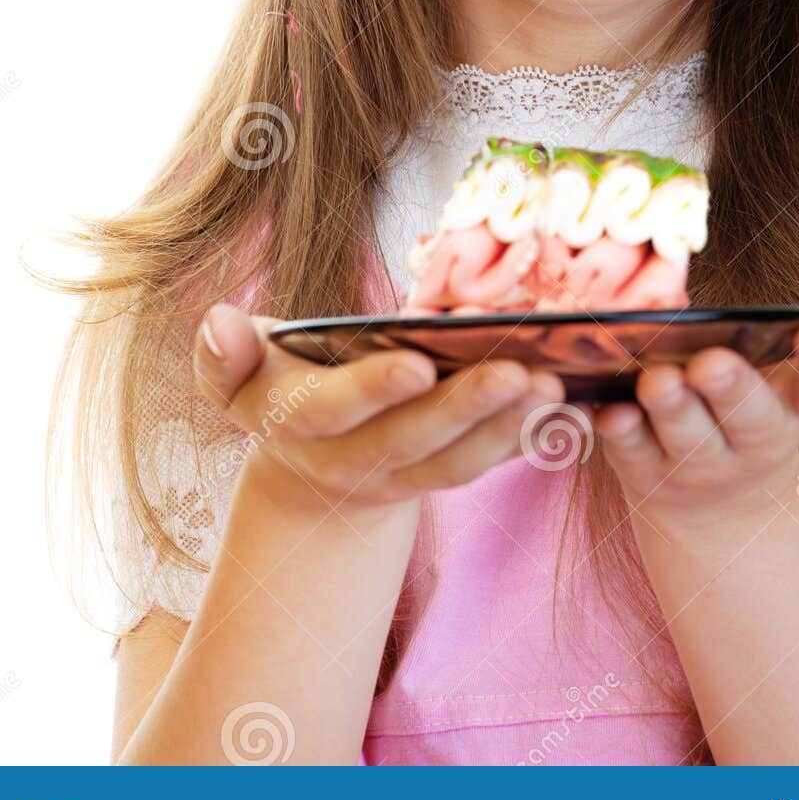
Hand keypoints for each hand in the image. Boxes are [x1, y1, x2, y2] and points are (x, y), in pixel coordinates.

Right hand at [191, 302, 565, 516]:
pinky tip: (579, 409)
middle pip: (411, 440)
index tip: (416, 361)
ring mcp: (402, 475)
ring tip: (554, 386)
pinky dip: (533, 440)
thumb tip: (219, 324)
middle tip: (518, 371)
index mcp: (298, 423)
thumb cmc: (277, 388)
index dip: (372, 389)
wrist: (309, 464)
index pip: (332, 409)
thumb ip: (224, 356)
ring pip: (458, 462)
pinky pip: (491, 464)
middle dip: (465, 407)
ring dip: (507, 428)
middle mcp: (351, 460)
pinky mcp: (445, 474)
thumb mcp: (236, 377)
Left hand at [592, 252, 798, 532]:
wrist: (717, 500)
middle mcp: (756, 442)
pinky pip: (631, 455)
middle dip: (734, 392)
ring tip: (658, 381)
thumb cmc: (766, 405)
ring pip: (688, 440)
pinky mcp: (647, 473)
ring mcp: (701, 465)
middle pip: (751, 422)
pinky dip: (620, 434)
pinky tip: (608, 410)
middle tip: (713, 362)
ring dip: (673, 410)